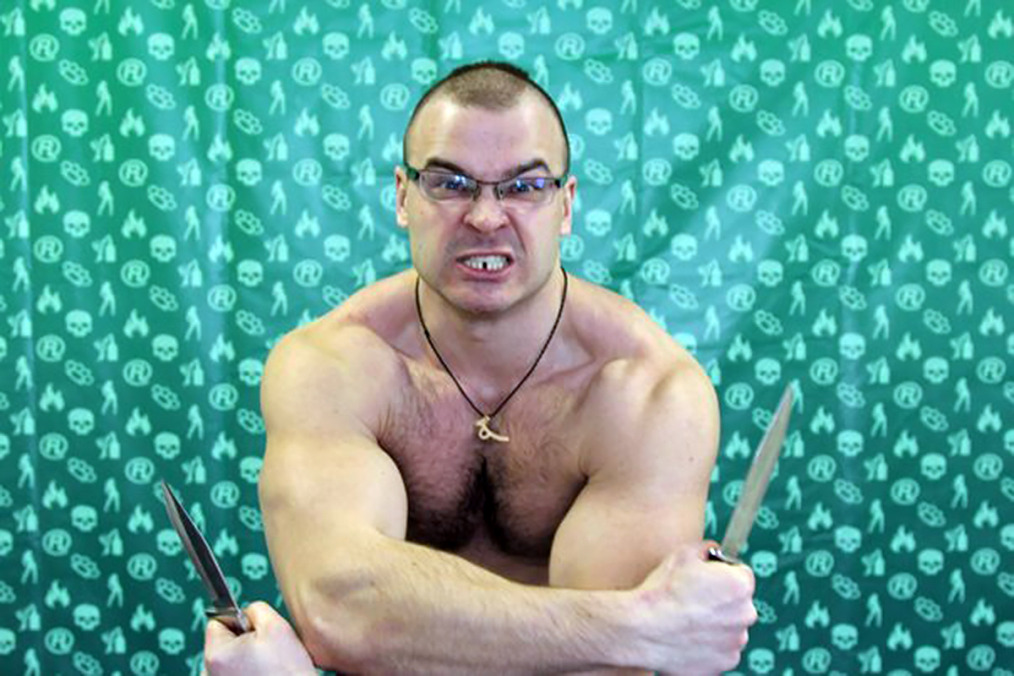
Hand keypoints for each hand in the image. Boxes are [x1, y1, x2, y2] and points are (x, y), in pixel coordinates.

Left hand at [203, 601, 315, 675]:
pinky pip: (235, 673)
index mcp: (216, 654)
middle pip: (223, 642)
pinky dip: (247, 672)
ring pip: (231, 659)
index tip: (255, 630)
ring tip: (267, 666)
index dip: (239, 620)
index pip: (218, 621)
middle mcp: (209, 673)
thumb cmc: (286, 671)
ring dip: (246, 657)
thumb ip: (256, 608)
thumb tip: (246, 612)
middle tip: (266, 649)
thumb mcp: (275, 625)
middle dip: (243, 640)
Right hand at [632, 542, 757, 674]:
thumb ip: (706, 548)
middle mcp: (745, 615)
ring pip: (729, 629)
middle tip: (693, 601)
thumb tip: (712, 549)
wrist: (641, 629)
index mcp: (740, 585)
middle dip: (721, 601)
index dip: (722, 573)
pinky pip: (720, 652)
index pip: (742, 574)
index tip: (707, 579)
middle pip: (738, 604)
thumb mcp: (682, 554)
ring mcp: (735, 643)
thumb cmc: (662, 590)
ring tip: (686, 621)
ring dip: (715, 625)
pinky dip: (707, 647)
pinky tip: (686, 638)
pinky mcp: (723, 664)